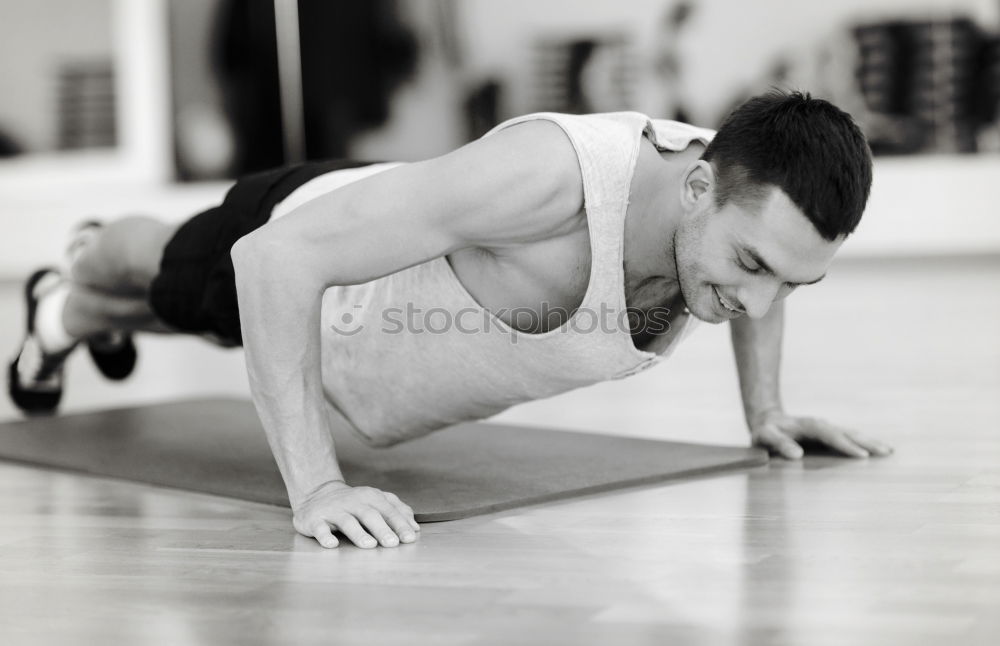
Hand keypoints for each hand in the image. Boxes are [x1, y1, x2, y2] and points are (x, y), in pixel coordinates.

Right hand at [292, 480, 419, 548]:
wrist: (317, 495)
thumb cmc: (354, 503)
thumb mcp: (376, 501)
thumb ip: (397, 511)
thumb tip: (415, 528)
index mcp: (370, 497)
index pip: (388, 510)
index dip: (400, 524)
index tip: (410, 538)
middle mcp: (353, 502)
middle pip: (370, 514)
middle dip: (382, 529)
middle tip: (393, 544)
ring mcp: (334, 510)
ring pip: (347, 521)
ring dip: (358, 533)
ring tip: (369, 545)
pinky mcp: (316, 520)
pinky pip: (320, 528)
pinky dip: (326, 536)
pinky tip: (332, 545)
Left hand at [748, 409, 893, 459]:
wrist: (768, 422)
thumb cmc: (766, 433)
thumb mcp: (765, 437)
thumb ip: (777, 444)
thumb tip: (796, 455)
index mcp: (807, 425)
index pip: (829, 434)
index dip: (845, 444)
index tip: (862, 455)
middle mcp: (820, 425)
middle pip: (846, 432)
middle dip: (866, 442)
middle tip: (886, 452)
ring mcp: (827, 430)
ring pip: (851, 434)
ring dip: (870, 442)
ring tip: (889, 451)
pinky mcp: (829, 436)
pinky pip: (849, 439)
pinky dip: (864, 444)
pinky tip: (878, 451)